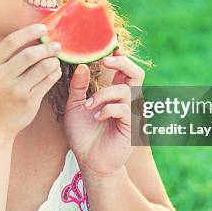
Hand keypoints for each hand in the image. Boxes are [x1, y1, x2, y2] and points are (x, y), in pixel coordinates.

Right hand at [0, 24, 61, 141]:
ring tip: (56, 58)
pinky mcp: (28, 101)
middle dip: (46, 47)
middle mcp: (0, 77)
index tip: (43, 28)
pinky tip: (55, 71)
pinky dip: (54, 74)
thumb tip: (32, 38)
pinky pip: (47, 82)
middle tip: (57, 45)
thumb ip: (6, 58)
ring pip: (42, 68)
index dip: (29, 32)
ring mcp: (14, 90)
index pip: (11, 42)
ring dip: (53, 60)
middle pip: (29, 54)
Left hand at [63, 48, 145, 176]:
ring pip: (125, 90)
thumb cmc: (83, 134)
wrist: (88, 161)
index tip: (107, 49)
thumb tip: (81, 66)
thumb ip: (78, 87)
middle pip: (137, 73)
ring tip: (89, 106)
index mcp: (115, 94)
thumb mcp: (75, 106)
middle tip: (106, 60)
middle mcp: (127, 101)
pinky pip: (123, 109)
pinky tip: (96, 117)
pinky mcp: (131, 126)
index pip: (125, 69)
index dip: (120, 57)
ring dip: (104, 94)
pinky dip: (107, 109)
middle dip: (123, 62)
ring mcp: (131, 113)